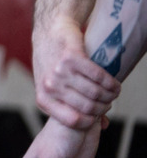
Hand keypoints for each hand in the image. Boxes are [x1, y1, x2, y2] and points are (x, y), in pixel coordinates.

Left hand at [33, 13, 119, 127]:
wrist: (48, 32)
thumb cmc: (52, 64)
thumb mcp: (55, 88)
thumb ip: (74, 108)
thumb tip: (101, 125)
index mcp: (44, 99)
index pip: (75, 121)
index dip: (92, 119)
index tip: (99, 112)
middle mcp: (50, 86)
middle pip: (89, 107)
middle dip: (104, 106)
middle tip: (109, 100)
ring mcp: (59, 71)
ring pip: (95, 93)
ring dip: (110, 95)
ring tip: (112, 92)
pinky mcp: (71, 57)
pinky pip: (98, 77)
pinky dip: (110, 82)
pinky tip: (113, 83)